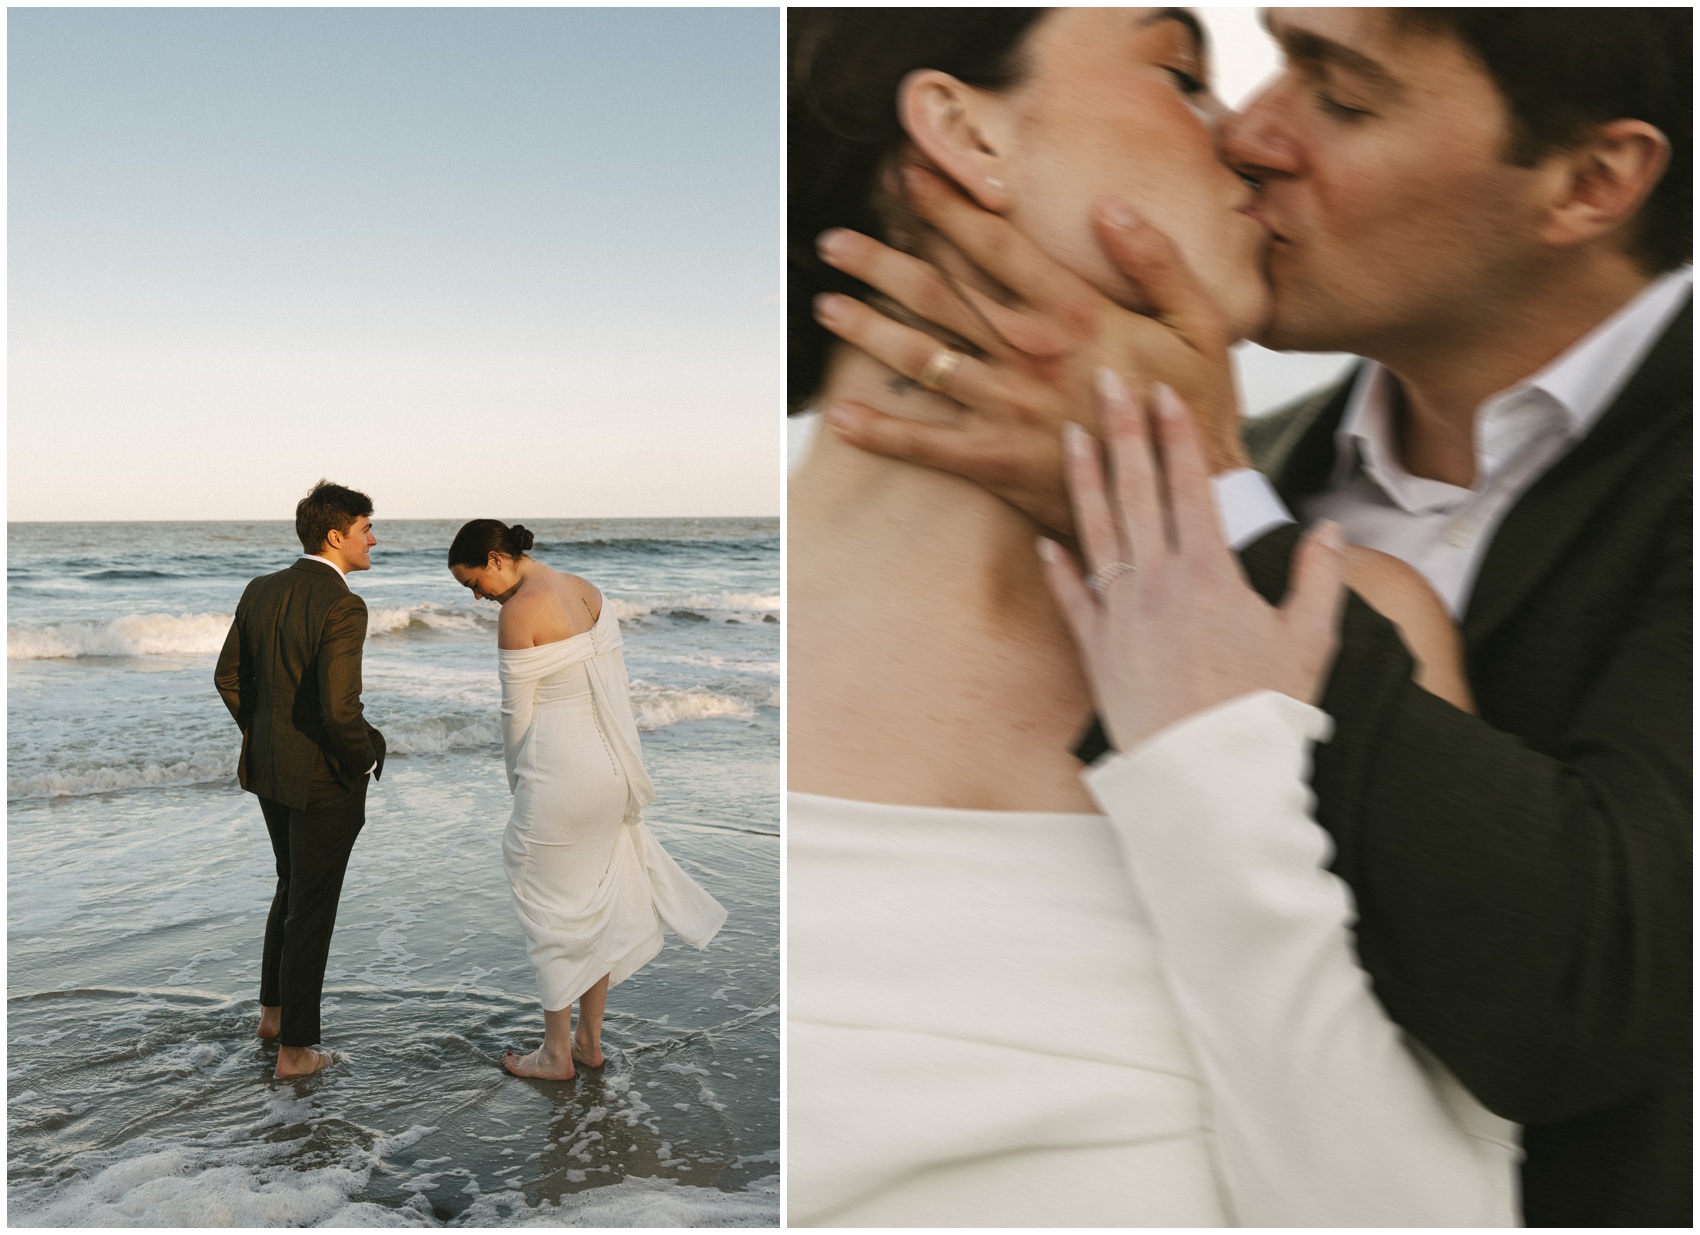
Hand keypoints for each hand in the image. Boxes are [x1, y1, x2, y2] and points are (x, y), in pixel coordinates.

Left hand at [812, 165, 1247, 536]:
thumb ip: (1157, 260)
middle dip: (881, 263)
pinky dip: (880, 432)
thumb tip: (1109, 206)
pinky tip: (838, 415)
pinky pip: (925, 445)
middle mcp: (1030, 355)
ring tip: (824, 306)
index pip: (996, 247)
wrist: (1185, 500)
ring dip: (867, 330)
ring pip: (921, 359)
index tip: (907, 180)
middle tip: (834, 241)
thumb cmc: (1192, 408)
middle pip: (939, 296)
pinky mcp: (995, 462)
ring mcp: (1008, 409)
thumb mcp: (1200, 323)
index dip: (947, 210)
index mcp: (1075, 314)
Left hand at [1037, 371, 1344, 753]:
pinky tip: (1043, 539)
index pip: (1190, 484)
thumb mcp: (1309, 642)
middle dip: (1122, 429)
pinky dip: (1058, 568)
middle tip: (1105, 378)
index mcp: (1209, 571)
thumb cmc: (1264, 713)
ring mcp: (1120, 615)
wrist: (1210, 777)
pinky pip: (1071, 599)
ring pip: (1096, 531)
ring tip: (1070, 434)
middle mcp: (1156, 582)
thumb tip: (1329, 530)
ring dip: (1083, 480)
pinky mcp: (1096, 652)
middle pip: (1136, 490)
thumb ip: (1319, 579)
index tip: (1164, 390)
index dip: (1176, 433)